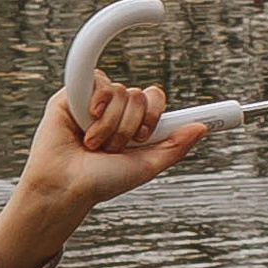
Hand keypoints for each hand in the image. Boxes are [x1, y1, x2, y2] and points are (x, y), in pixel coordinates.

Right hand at [0, 74, 205, 267]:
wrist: (66, 186)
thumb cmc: (101, 181)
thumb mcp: (146, 167)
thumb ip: (175, 147)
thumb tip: (201, 127)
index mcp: (134, 124)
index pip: (154, 99)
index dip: (155, 113)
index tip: (150, 132)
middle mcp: (116, 110)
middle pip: (140, 96)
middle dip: (129, 128)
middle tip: (113, 148)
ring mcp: (95, 101)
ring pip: (121, 92)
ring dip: (109, 126)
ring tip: (93, 144)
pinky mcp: (73, 94)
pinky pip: (97, 81)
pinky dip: (94, 105)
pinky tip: (83, 123)